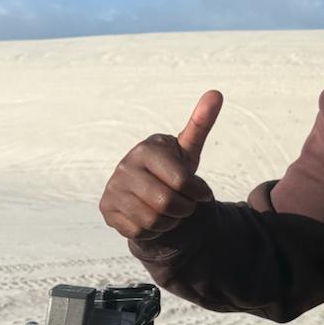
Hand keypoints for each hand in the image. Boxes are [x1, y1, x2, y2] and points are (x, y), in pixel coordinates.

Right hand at [99, 90, 222, 242]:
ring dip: (171, 222)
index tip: (201, 193)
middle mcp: (123, 167)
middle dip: (185, 209)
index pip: (181, 180)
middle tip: (186, 205)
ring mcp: (112, 189)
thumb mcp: (188, 150)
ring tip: (171, 211)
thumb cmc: (172, 168)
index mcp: (145, 149)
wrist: (147, 191)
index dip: (198, 192)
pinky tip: (154, 219)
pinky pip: (140, 231)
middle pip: (167, 203)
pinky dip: (154, 231)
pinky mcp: (107, 211)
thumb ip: (201, 124)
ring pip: (154, 220)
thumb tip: (216, 93)